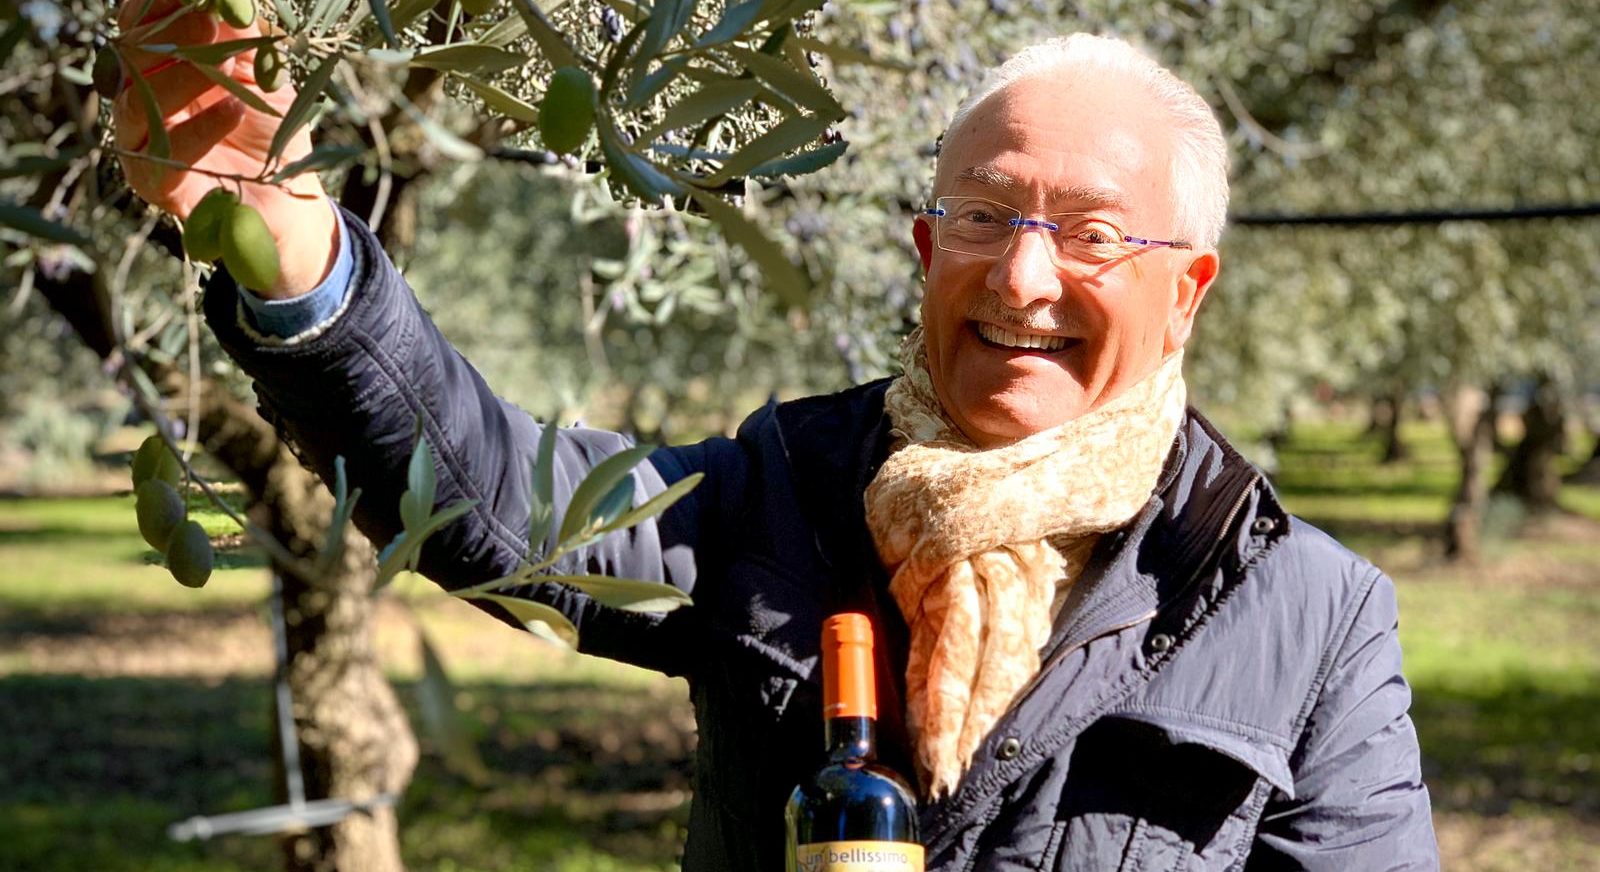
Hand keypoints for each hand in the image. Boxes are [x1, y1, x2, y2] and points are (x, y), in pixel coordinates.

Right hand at [110, 0, 336, 297]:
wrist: (286, 197)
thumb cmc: (268, 127)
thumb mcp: (262, 71)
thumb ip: (242, 35)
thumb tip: (228, 1)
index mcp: (156, 66)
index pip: (138, 27)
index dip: (156, 7)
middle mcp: (138, 99)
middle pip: (130, 60)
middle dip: (168, 37)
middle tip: (207, 23)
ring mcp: (141, 143)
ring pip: (137, 104)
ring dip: (180, 80)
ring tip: (225, 67)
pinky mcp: (154, 184)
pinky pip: (165, 154)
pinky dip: (200, 130)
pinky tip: (233, 111)